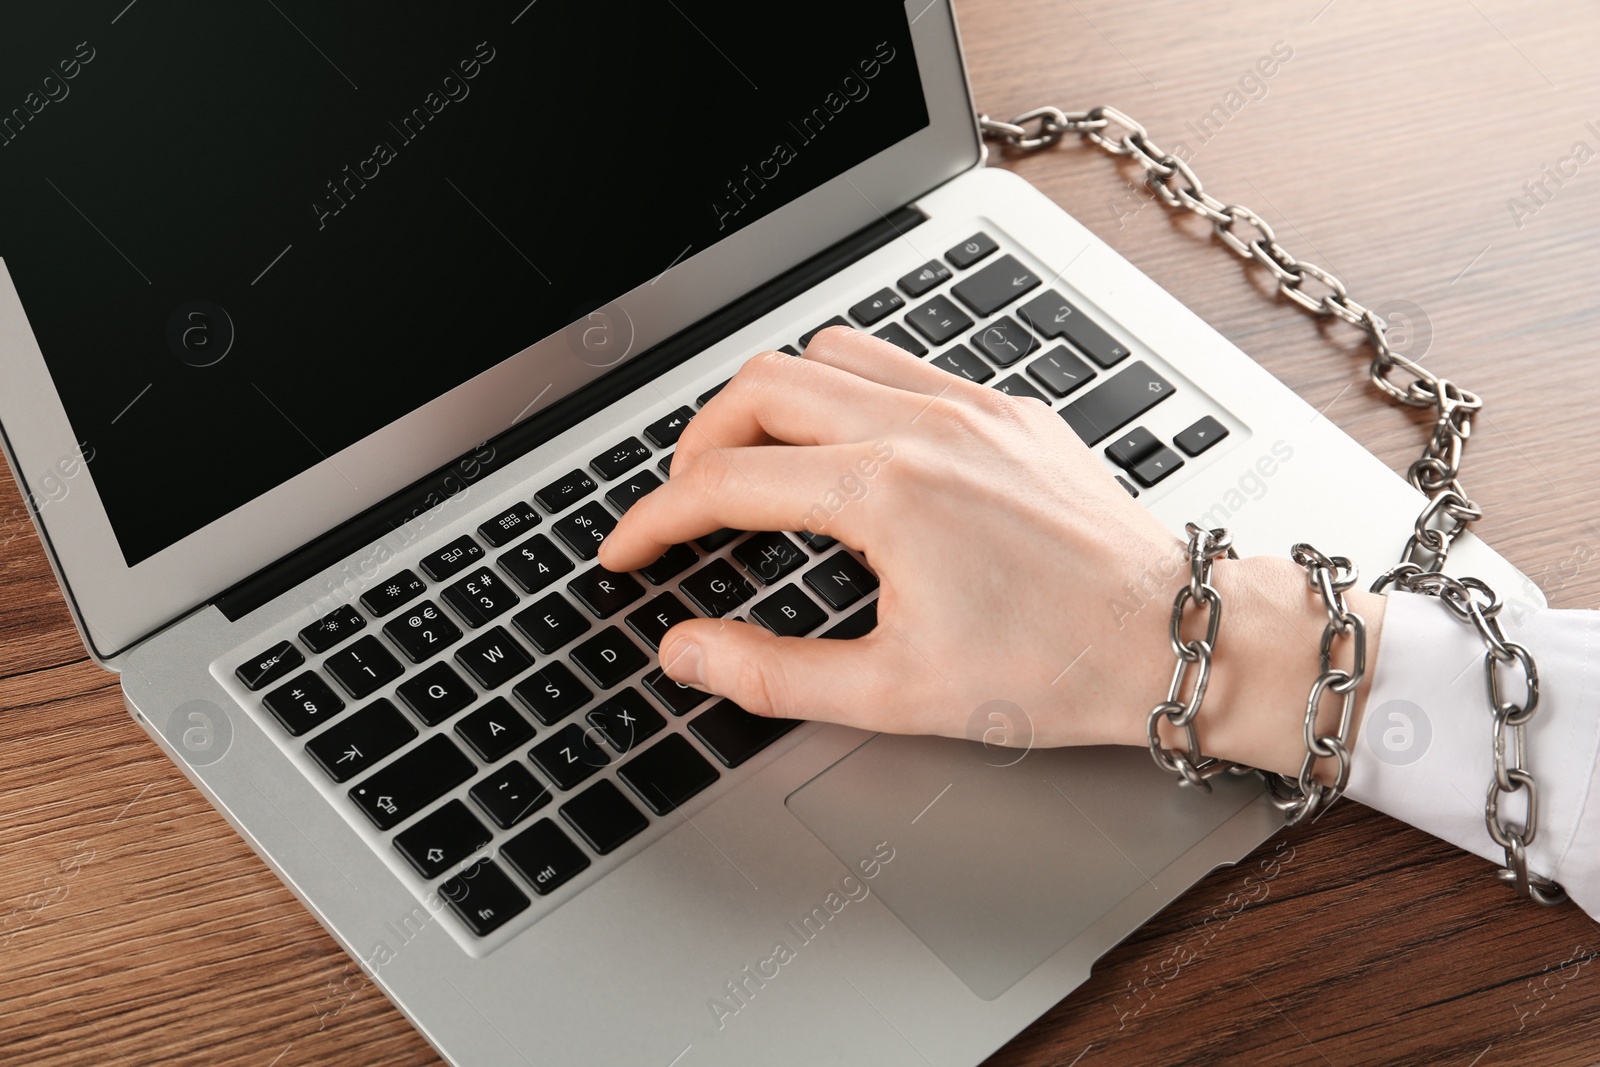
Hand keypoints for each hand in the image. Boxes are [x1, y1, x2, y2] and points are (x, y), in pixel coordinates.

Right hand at [598, 327, 1384, 772]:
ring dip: (767, 402)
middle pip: (756, 387)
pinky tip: (847, 448)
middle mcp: (921, 426)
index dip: (653, 519)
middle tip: (682, 504)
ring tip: (754, 466)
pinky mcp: (1005, 407)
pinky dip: (842, 390)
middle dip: (696, 444)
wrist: (1175, 637)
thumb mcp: (893, 695)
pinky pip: (896, 361)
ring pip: (824, 352)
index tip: (627, 551)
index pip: (723, 483)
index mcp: (885, 494)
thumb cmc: (1054, 670)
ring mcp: (969, 405)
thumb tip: (685, 649)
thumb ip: (770, 672)